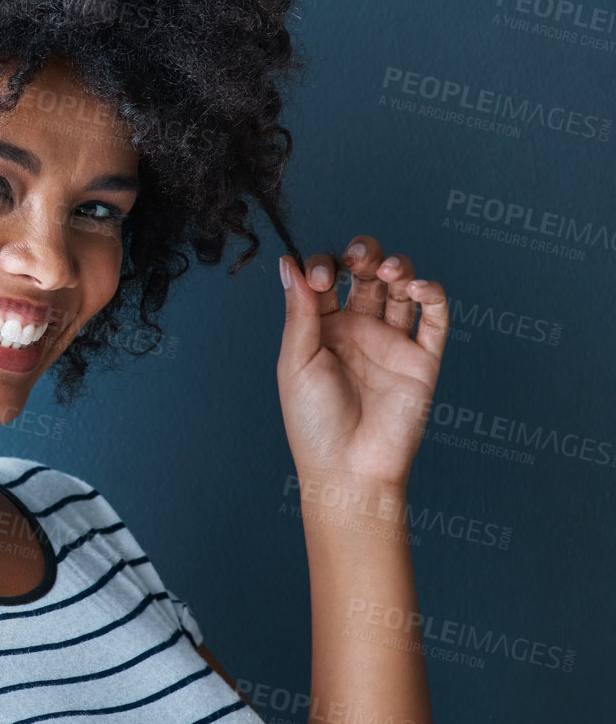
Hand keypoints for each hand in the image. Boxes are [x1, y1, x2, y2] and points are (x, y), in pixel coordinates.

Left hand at [277, 236, 448, 489]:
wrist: (349, 469)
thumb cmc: (313, 422)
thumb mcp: (297, 361)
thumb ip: (301, 311)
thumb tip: (289, 263)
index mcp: (322, 328)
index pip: (326, 277)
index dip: (324, 266)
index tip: (321, 279)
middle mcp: (358, 330)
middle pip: (367, 273)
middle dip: (363, 254)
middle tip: (357, 261)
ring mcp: (392, 343)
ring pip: (402, 287)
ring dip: (398, 267)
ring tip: (388, 271)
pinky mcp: (423, 359)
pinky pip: (435, 319)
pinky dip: (432, 295)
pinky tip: (418, 288)